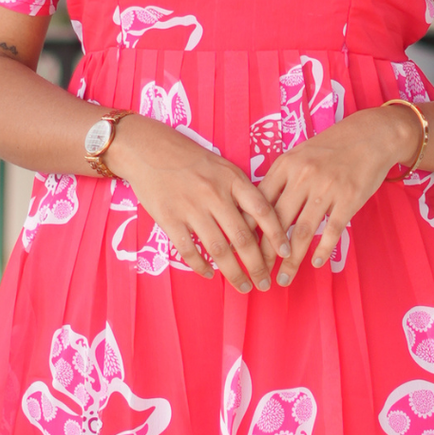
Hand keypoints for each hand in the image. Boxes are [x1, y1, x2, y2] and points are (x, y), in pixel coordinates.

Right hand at [107, 116, 287, 293]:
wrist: (147, 148)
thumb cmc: (189, 157)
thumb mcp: (222, 166)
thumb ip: (240, 191)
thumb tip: (260, 223)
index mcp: (232, 179)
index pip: (263, 212)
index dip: (277, 236)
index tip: (286, 253)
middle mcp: (214, 194)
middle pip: (243, 238)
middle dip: (257, 266)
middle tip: (265, 283)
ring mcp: (191, 208)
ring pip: (219, 250)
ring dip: (234, 273)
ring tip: (244, 286)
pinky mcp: (169, 218)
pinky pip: (189, 250)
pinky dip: (201, 267)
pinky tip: (210, 275)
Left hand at [263, 104, 422, 285]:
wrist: (373, 134)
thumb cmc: (333, 146)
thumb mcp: (300, 153)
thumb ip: (281, 178)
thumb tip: (259, 208)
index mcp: (286, 165)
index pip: (260, 203)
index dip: (249, 230)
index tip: (240, 250)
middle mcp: (303, 176)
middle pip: (278, 222)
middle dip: (266, 253)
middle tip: (259, 273)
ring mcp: (327, 188)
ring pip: (303, 231)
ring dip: (292, 260)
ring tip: (283, 278)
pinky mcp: (349, 198)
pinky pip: (332, 230)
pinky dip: (323, 250)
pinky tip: (316, 264)